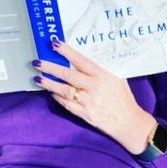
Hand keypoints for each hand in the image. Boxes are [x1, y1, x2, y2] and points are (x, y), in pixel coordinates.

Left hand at [33, 41, 154, 153]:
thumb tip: (85, 59)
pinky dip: (57, 98)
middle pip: (67, 75)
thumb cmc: (124, 99)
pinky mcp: (85, 115)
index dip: (66, 52)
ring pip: (64, 90)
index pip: (81, 61)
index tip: (54, 44)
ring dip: (49, 84)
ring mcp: (88, 102)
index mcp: (103, 76)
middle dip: (50, 67)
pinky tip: (51, 93)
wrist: (129, 123)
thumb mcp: (118, 79)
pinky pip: (67, 105)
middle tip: (37, 62)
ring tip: (38, 78)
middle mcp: (94, 88)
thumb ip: (103, 69)